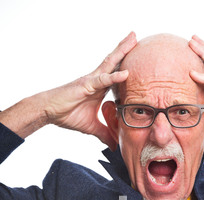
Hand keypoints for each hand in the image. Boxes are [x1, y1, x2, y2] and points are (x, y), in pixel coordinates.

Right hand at [43, 32, 136, 147]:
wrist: (50, 112)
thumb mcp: (92, 128)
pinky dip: (114, 76)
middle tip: (138, 37)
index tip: (141, 61)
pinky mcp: (86, 85)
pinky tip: (126, 72)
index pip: (117, 75)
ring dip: (122, 51)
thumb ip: (105, 134)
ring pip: (110, 63)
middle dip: (126, 49)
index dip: (128, 67)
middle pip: (115, 62)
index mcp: (100, 88)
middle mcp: (97, 80)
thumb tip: (114, 146)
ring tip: (133, 39)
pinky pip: (102, 79)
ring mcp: (92, 80)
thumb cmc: (68, 115)